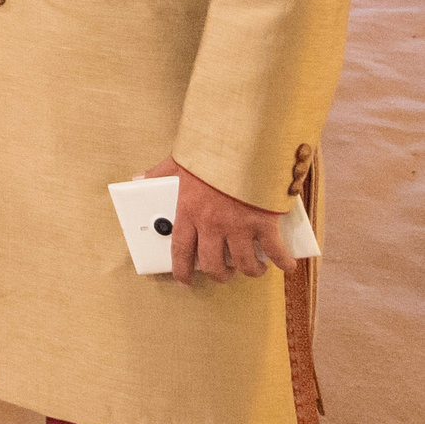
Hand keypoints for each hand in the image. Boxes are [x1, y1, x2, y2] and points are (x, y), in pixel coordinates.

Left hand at [149, 158, 291, 284]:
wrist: (242, 143)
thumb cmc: (210, 152)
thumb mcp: (178, 161)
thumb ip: (159, 173)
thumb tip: (139, 179)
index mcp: (188, 211)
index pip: (180, 250)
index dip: (182, 270)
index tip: (185, 281)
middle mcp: (212, 223)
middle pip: (213, 263)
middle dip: (220, 274)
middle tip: (225, 274)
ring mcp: (239, 225)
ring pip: (244, 263)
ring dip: (251, 271)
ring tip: (254, 269)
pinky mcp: (264, 222)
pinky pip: (276, 252)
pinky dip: (283, 262)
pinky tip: (285, 265)